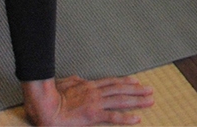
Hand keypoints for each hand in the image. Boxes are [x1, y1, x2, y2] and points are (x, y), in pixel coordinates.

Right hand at [24, 74, 155, 125]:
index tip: (136, 81)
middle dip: (137, 90)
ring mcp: (96, 103)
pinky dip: (126, 118)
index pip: (111, 83)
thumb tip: (79, 78)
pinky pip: (113, 117)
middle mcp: (95, 93)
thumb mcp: (64, 83)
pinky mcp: (93, 115)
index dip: (125, 82)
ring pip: (121, 100)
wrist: (45, 106)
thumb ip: (74, 81)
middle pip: (120, 89)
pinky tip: (137, 119)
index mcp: (88, 86)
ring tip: (150, 100)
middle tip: (150, 90)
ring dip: (137, 100)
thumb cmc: (51, 96)